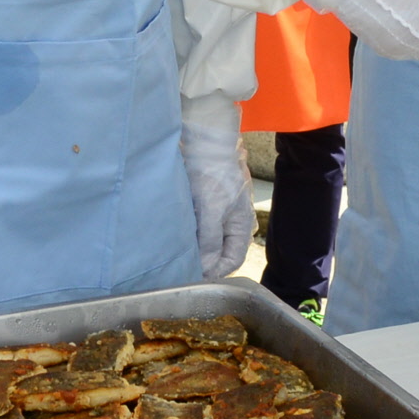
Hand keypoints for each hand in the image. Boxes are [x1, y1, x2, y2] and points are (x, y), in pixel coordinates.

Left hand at [180, 106, 255, 278]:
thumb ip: (209, 241)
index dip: (216, 272)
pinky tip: (177, 235)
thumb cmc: (212, 174)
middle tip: (183, 268)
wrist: (205, 141)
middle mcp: (232, 221)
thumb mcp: (211, 210)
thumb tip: (206, 267)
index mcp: (241, 225)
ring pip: (209, 240)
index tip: (195, 277)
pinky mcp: (206, 203)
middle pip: (221, 252)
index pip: (233, 260)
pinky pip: (200, 227)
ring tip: (178, 254)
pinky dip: (190, 234)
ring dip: (196, 249)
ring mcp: (220, 212)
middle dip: (205, 262)